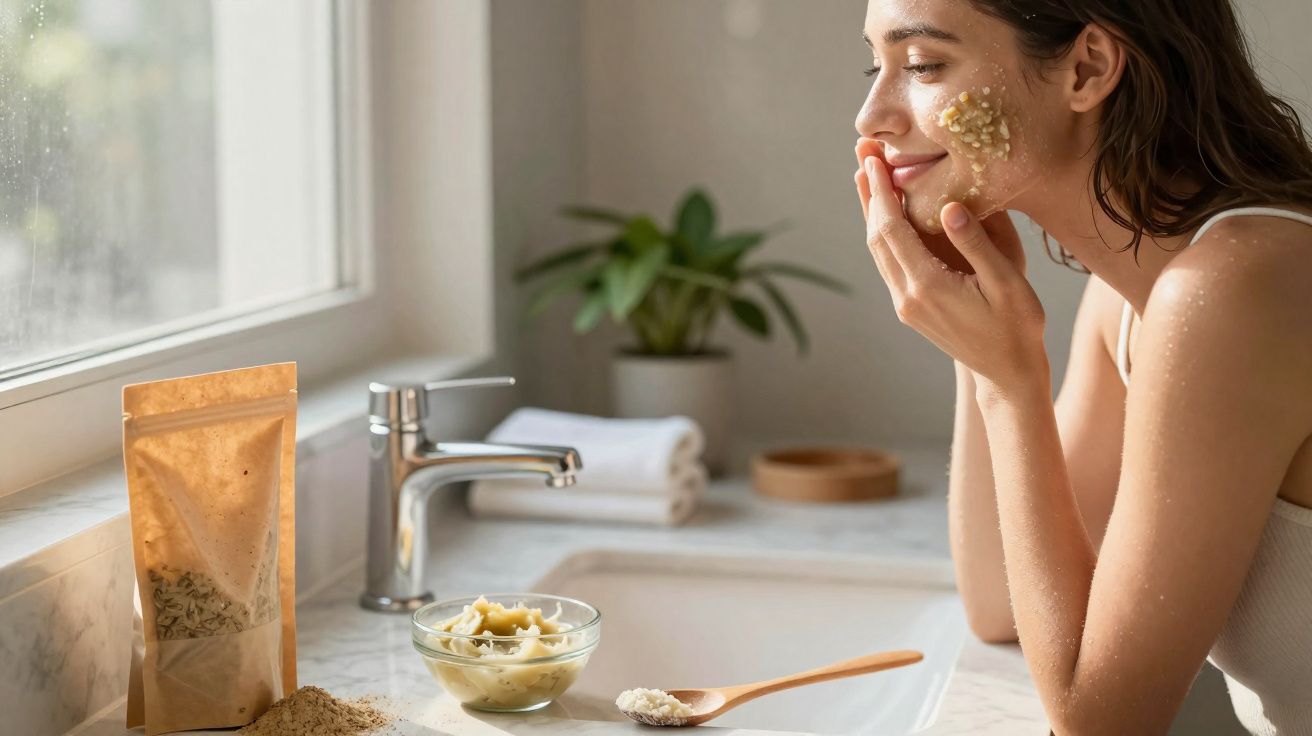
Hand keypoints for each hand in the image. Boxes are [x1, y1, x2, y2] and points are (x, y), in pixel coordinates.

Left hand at [852, 148, 1047, 388]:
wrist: (1008, 372)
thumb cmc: (1017, 325)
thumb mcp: (1008, 282)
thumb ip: (978, 244)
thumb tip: (948, 206)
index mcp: (928, 286)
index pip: (893, 229)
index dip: (882, 191)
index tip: (874, 158)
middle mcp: (907, 296)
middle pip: (876, 236)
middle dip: (869, 192)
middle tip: (863, 151)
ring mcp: (905, 304)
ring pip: (878, 250)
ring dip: (871, 210)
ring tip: (868, 172)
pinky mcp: (909, 307)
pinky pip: (888, 261)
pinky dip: (883, 231)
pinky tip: (886, 211)